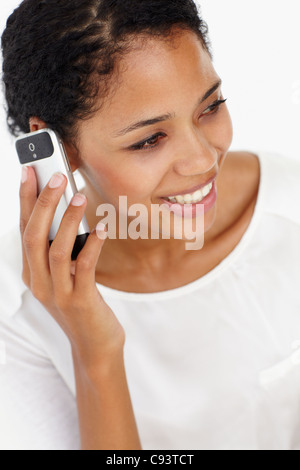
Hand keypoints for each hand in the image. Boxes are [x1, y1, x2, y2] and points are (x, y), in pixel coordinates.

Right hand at [19, 166, 124, 370]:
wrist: (93, 346)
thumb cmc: (81, 305)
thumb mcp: (63, 277)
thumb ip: (61, 251)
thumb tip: (69, 213)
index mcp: (32, 273)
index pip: (23, 230)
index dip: (25, 200)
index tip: (29, 172)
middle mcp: (39, 283)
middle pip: (34, 236)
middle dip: (43, 203)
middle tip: (56, 177)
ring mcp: (58, 294)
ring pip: (56, 250)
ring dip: (68, 221)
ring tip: (79, 197)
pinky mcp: (81, 301)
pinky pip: (84, 267)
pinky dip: (93, 245)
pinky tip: (102, 229)